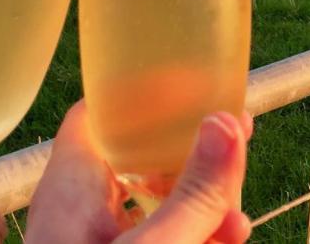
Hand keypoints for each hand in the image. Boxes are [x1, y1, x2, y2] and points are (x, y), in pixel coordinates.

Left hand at [25, 101, 252, 243]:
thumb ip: (192, 196)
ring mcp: (96, 241)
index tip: (196, 81)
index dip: (145, 90)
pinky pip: (157, 236)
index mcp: (70, 191)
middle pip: (139, 157)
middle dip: (194, 151)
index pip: (99, 112)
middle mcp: (78, 214)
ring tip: (239, 218)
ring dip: (204, 202)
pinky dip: (194, 233)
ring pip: (155, 205)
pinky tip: (228, 238)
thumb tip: (228, 124)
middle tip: (239, 138)